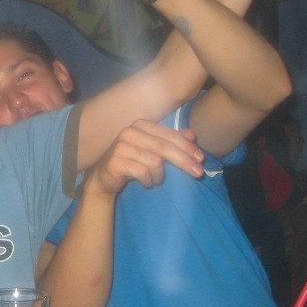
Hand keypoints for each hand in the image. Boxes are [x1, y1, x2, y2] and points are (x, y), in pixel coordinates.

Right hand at [82, 119, 203, 195]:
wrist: (104, 177)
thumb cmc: (132, 161)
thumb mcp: (153, 149)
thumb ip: (171, 140)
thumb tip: (191, 134)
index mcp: (140, 125)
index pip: (169, 134)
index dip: (187, 146)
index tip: (201, 159)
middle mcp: (129, 132)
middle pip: (164, 147)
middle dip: (184, 161)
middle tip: (198, 173)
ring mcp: (120, 146)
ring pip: (154, 162)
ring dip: (159, 175)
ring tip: (156, 179)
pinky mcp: (115, 162)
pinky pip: (142, 172)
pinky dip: (148, 180)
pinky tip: (146, 182)